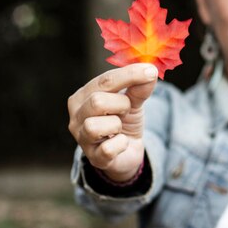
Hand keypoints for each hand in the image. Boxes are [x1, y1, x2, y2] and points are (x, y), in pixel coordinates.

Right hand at [67, 63, 157, 181]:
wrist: (128, 151)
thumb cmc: (125, 120)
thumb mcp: (134, 100)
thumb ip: (139, 87)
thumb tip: (150, 70)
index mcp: (83, 96)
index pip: (104, 81)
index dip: (129, 75)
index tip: (151, 71)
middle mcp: (76, 116)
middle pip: (97, 101)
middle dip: (121, 104)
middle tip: (127, 110)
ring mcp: (82, 138)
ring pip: (94, 126)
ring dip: (116, 124)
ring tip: (120, 126)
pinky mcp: (94, 157)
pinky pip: (108, 148)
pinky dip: (121, 144)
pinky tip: (122, 142)